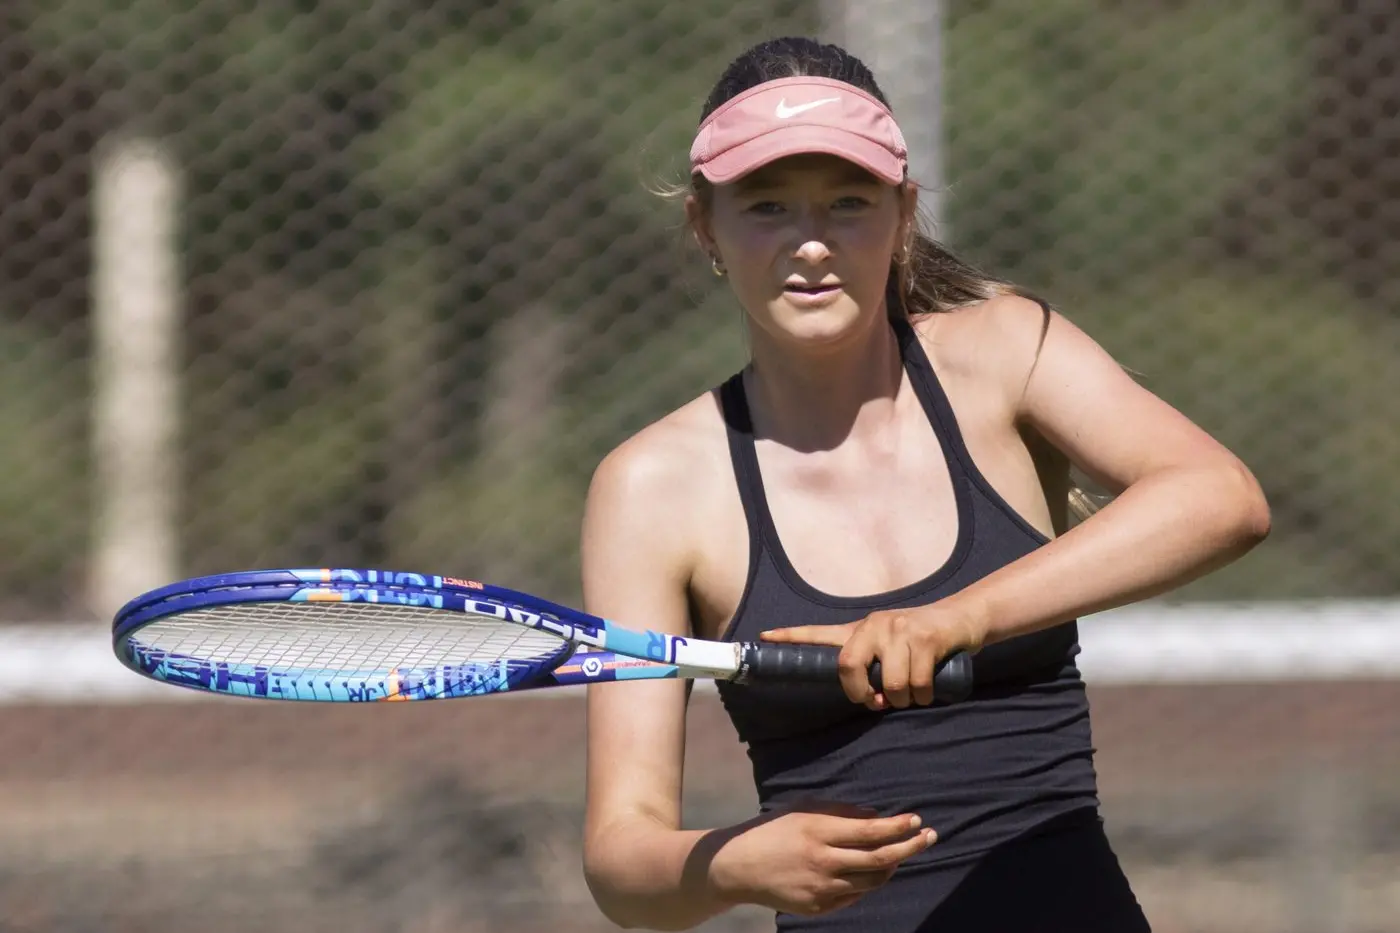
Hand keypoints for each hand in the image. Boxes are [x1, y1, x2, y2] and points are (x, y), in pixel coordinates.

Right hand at [706, 802, 936, 916]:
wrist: (740, 866)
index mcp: (819, 832)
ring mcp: (821, 888)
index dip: (898, 827)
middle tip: (930, 836)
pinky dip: (868, 881)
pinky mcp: (818, 907)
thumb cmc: (775, 830)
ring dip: (893, 866)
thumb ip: (842, 812)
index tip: (917, 819)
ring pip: (873, 881)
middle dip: (910, 847)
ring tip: (902, 853)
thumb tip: (879, 817)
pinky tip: (872, 870)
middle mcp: (823, 861)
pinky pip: (854, 895)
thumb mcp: (805, 810)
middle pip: (880, 859)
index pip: (871, 831)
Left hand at [760, 601, 985, 710]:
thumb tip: (865, 698)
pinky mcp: (924, 638)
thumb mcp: (891, 646)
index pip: (819, 633)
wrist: (962, 620)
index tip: (763, 636)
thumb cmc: (922, 642)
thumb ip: (872, 665)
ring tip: (913, 692)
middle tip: (877, 701)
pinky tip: (929, 689)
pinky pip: (917, 684)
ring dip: (904, 700)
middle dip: (861, 694)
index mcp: (861, 629)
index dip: (791, 637)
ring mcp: (899, 629)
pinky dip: (923, 696)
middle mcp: (874, 625)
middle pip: (848, 666)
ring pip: (891, 684)